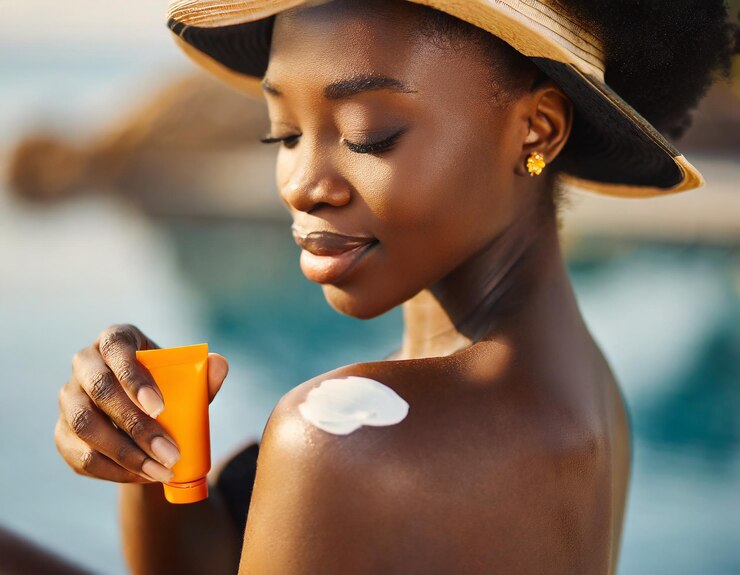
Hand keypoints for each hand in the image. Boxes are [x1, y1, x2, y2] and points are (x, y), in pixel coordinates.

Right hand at [54, 324, 227, 483]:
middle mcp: (85, 364)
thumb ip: (202, 375)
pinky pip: (82, 456)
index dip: (134, 379)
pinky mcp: (63, 433)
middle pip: (100, 392)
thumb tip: (219, 365)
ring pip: (86, 427)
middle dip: (136, 426)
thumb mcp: (184, 378)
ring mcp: (69, 399)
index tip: (160, 407)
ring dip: (127, 455)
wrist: (140, 413)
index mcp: (114, 340)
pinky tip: (144, 476)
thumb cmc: (165, 386)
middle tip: (171, 453)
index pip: (117, 351)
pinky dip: (114, 471)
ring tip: (162, 471)